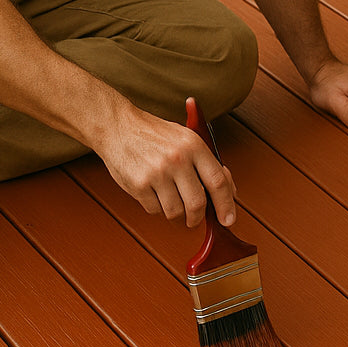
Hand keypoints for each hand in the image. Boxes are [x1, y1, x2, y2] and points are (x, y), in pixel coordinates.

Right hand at [96, 105, 236, 227]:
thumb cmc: (155, 135)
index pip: (218, 181)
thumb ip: (208, 164)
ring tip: (171, 203)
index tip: (228, 220)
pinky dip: (157, 208)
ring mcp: (157, 173)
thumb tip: (230, 192)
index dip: (226, 205)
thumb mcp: (186, 139)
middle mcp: (177, 159)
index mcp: (194, 145)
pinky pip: (155, 210)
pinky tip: (153, 193)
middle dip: (198, 218)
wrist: (118, 126)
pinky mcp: (138, 185)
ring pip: (175, 212)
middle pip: (197, 204)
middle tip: (194, 220)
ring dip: (176, 215)